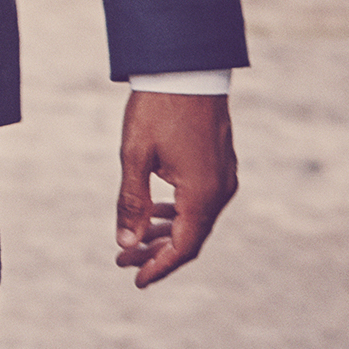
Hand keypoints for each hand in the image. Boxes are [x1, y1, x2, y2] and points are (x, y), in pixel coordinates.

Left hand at [115, 90, 237, 287]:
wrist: (187, 68)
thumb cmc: (157, 108)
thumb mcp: (135, 156)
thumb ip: (131, 203)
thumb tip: (126, 244)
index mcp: (202, 194)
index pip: (182, 247)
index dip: (159, 267)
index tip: (135, 280)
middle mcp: (219, 190)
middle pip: (190, 238)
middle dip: (157, 253)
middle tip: (123, 261)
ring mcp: (224, 177)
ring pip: (196, 220)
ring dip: (166, 233)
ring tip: (134, 242)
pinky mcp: (220, 165)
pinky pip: (200, 202)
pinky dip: (178, 213)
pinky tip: (156, 212)